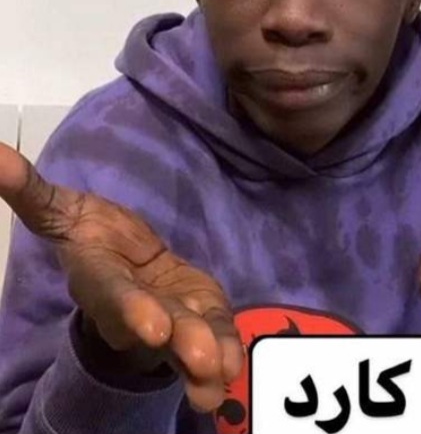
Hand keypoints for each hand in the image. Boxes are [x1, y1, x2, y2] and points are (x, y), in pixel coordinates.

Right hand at [0, 142, 242, 411]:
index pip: (115, 297)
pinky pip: (215, 330)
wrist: (123, 263)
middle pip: (159, 327)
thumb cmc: (91, 234)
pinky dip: (227, 344)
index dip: (131, 311)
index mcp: (102, 282)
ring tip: (224, 375)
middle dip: (180, 342)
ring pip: (189, 339)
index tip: (151, 328)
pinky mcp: (201, 312)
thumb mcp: (62, 211)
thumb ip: (35, 193)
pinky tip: (236, 362)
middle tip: (203, 362)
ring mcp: (171, 316)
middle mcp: (135, 309)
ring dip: (208, 355)